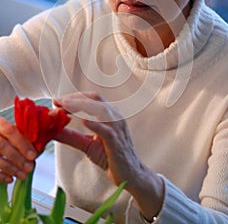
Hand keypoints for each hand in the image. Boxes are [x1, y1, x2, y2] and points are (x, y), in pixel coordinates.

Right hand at [0, 117, 36, 182]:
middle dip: (18, 158)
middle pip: (3, 146)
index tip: (33, 155)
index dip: (22, 144)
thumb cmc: (1, 133)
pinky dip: (0, 176)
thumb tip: (35, 148)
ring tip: (23, 175)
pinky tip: (10, 179)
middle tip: (30, 167)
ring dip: (11, 169)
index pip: (10, 131)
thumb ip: (18, 135)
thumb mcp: (6, 128)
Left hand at [54, 92, 163, 219]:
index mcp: (108, 114)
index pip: (89, 99)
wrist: (129, 174)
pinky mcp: (117, 142)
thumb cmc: (110, 156)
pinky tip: (83, 121)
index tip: (56, 101)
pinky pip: (106, 130)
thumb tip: (52, 130)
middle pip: (94, 98)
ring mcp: (117, 128)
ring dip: (81, 106)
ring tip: (65, 106)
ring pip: (100, 109)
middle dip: (74, 98)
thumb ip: (71, 136)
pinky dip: (94, 124)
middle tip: (58, 101)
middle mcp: (114, 117)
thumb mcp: (86, 144)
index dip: (72, 98)